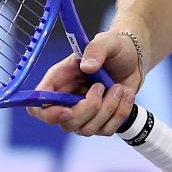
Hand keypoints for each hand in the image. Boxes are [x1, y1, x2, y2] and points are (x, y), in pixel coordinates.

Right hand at [26, 29, 142, 135]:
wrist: (134, 59)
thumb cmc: (115, 49)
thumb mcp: (108, 41)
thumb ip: (96, 49)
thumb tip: (87, 67)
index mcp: (59, 80)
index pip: (38, 107)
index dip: (47, 115)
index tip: (68, 111)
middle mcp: (67, 100)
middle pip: (66, 123)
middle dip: (89, 108)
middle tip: (102, 86)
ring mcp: (84, 114)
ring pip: (87, 129)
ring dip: (108, 108)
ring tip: (119, 88)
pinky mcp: (100, 122)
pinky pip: (107, 129)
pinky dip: (120, 113)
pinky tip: (125, 96)